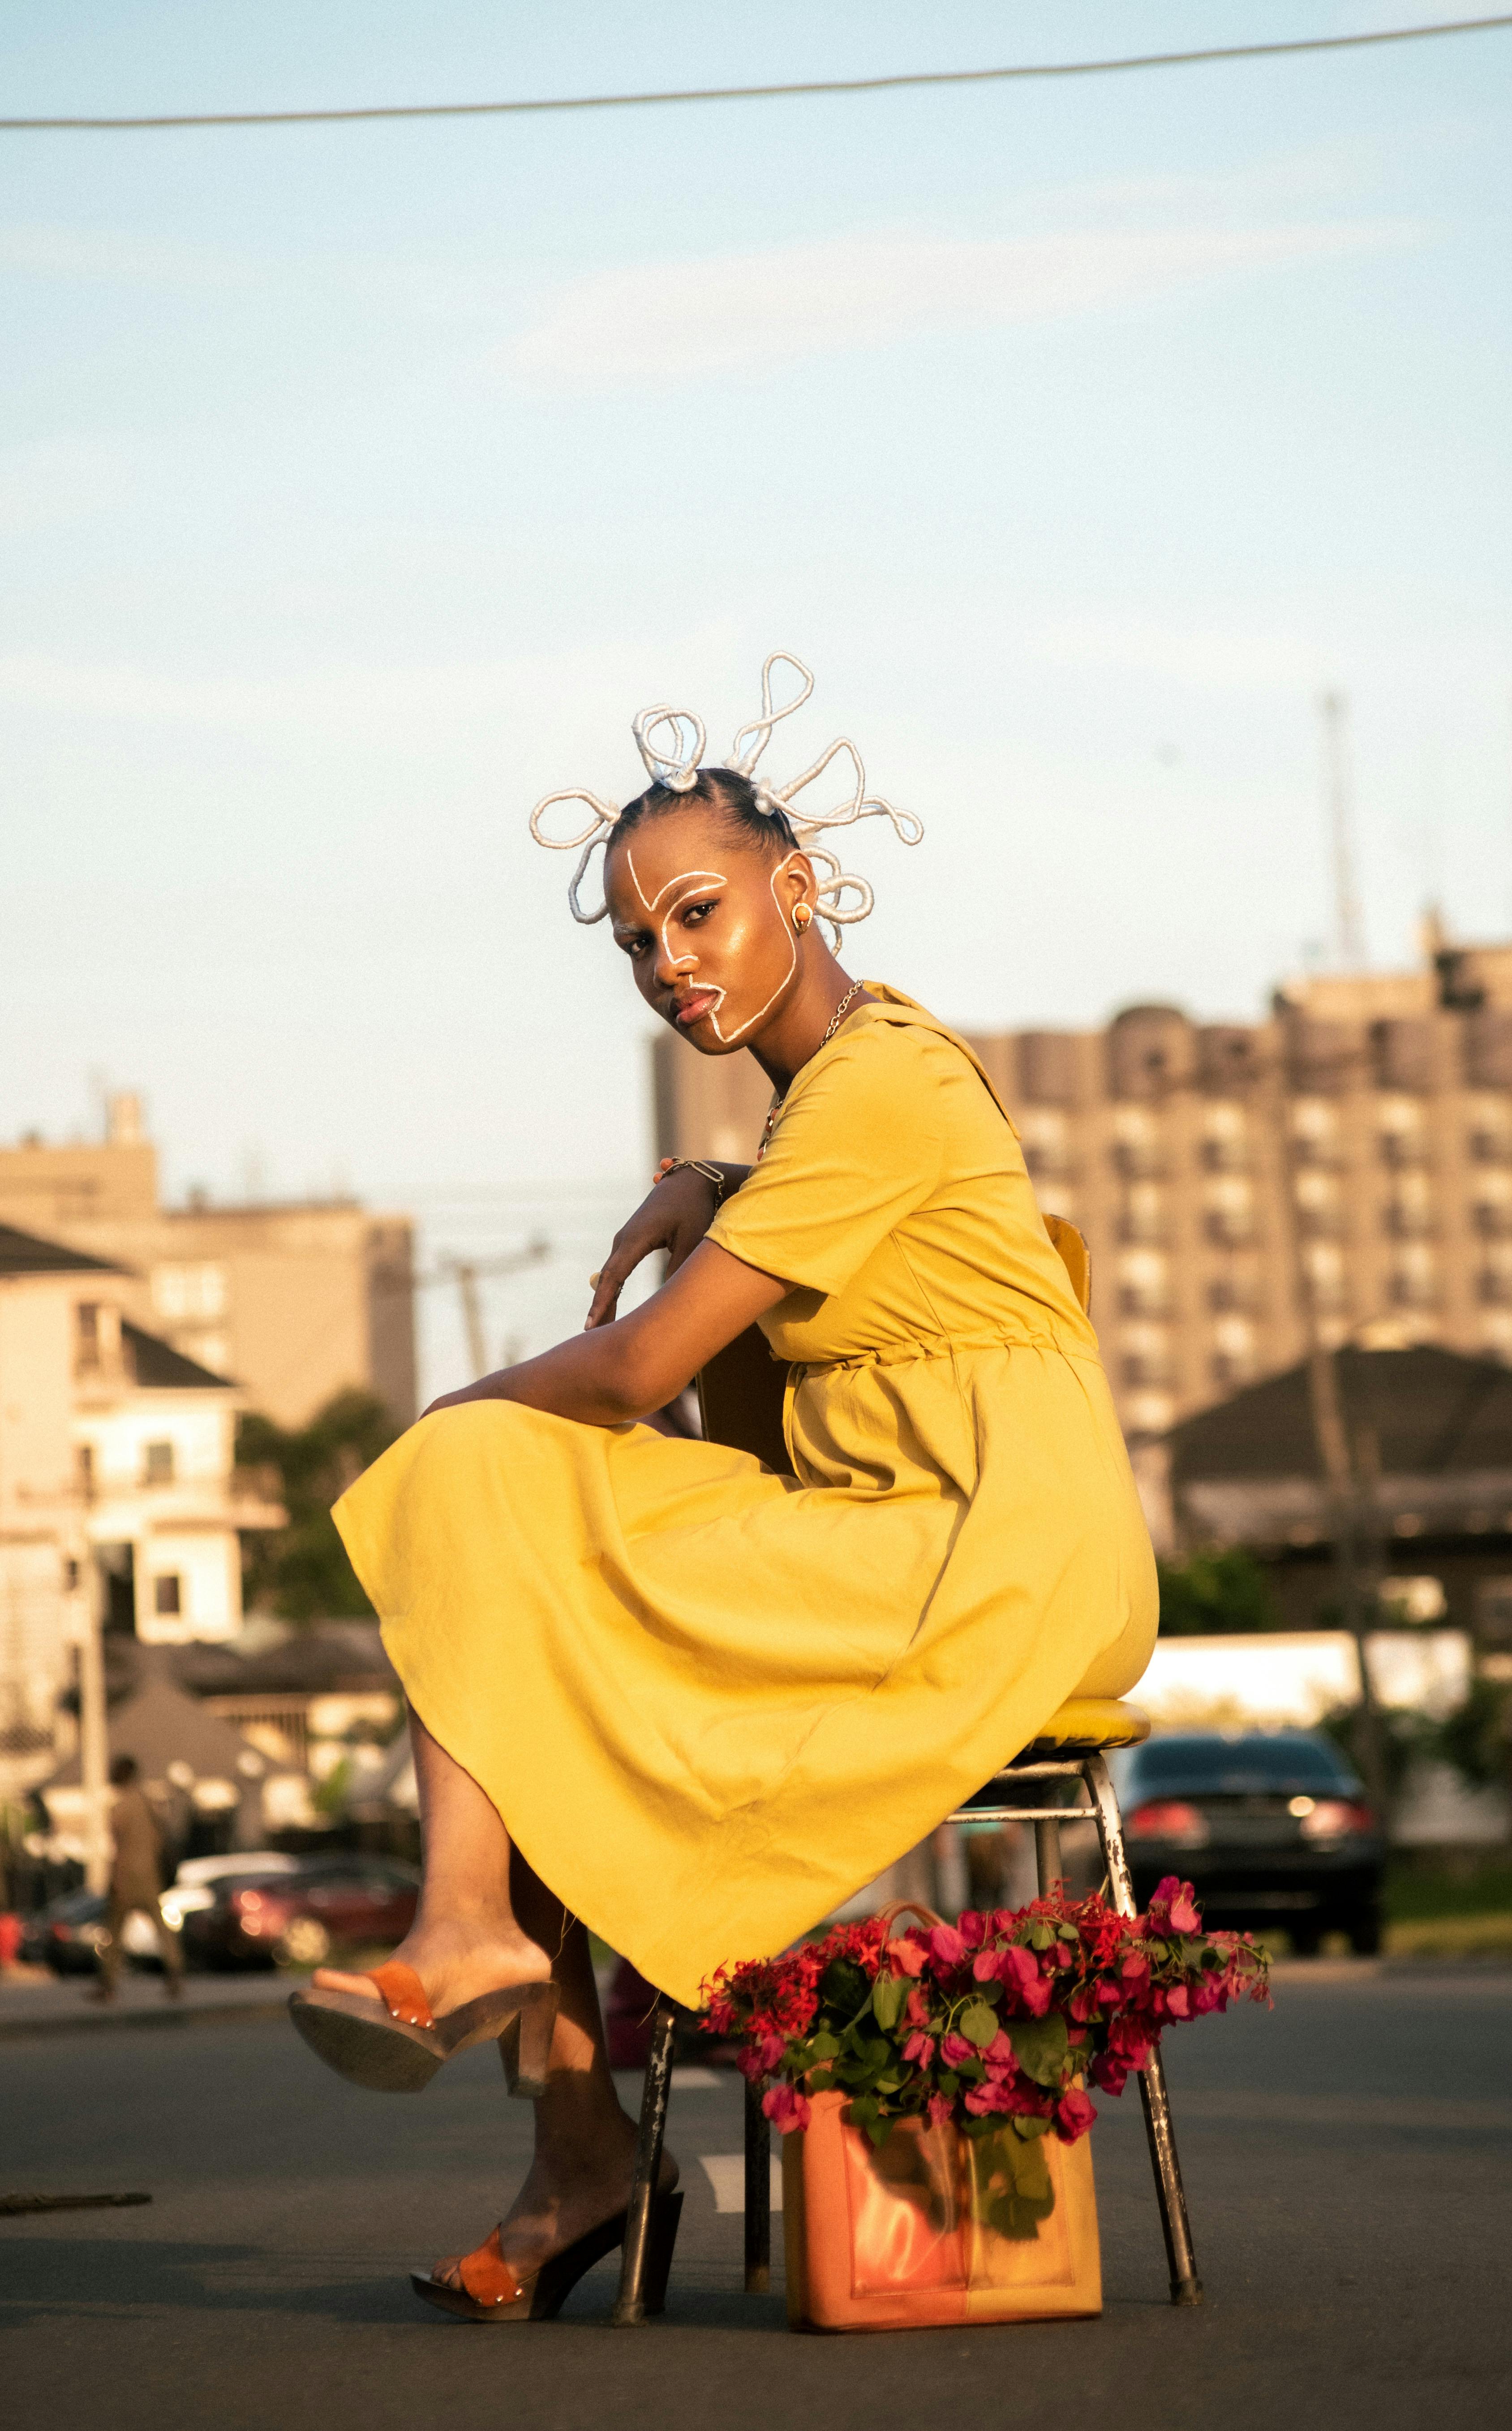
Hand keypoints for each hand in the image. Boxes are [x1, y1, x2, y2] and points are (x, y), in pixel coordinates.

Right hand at [585, 1165, 723, 1329]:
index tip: (591, 1325)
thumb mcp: (692, 1240)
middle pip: (607, 1280)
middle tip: (593, 1337)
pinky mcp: (632, 1240)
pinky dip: (613, 1290)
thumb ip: (679, 1270)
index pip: (613, 1277)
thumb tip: (667, 1299)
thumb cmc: (694, 1208)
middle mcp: (624, 1239)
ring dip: (606, 1301)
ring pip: (611, 1276)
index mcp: (635, 1239)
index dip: (602, 1303)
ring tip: (602, 1329)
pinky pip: (617, 1269)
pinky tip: (611, 1309)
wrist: (691, 1180)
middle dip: (600, 1308)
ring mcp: (625, 1239)